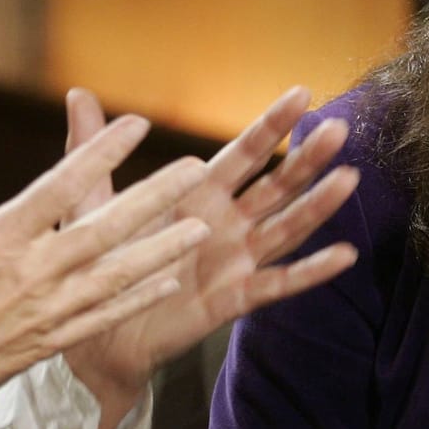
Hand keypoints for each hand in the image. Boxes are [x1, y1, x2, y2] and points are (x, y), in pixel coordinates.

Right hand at [0, 101, 213, 428]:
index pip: (61, 186)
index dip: (101, 153)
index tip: (138, 126)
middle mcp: (32, 274)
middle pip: (105, 230)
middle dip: (155, 199)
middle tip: (198, 170)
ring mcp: (46, 311)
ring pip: (117, 276)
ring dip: (162, 251)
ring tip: (202, 228)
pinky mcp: (51, 341)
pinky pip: (106, 316)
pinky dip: (139, 298)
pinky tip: (171, 281)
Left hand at [60, 87, 359, 428]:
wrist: (94, 334)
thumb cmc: (99, 263)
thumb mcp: (92, 202)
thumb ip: (92, 149)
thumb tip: (79, 94)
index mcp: (198, 195)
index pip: (243, 154)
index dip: (271, 126)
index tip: (302, 94)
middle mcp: (226, 224)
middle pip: (275, 185)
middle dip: (306, 158)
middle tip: (339, 127)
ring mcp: (234, 262)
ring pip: (285, 228)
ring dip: (317, 205)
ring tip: (349, 178)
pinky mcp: (232, 300)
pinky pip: (276, 284)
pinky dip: (311, 272)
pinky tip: (343, 255)